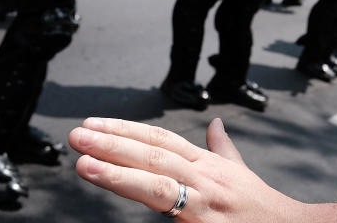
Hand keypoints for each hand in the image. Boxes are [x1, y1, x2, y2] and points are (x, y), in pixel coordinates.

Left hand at [69, 117, 302, 220]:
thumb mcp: (239, 172)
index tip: (94, 124)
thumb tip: (215, 123)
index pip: (161, 139)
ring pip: (159, 185)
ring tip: (85, 164)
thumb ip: (222, 149)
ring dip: (120, 174)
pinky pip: (174, 220)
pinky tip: (123, 201)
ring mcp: (205, 204)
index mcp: (207, 164)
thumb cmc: (258, 205)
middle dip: (113, 145)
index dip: (126, 130)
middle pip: (154, 156)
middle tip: (78, 136)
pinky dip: (150, 210)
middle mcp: (205, 179)